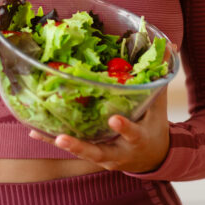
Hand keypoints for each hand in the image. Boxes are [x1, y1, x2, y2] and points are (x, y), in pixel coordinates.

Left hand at [28, 89, 169, 173]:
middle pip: (99, 151)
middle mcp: (118, 152)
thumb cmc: (154, 127)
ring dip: (63, 143)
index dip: (124, 127)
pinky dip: (52, 140)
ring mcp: (103, 156)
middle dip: (82, 146)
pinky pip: (71, 147)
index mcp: (139, 139)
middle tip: (63, 138)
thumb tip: (170, 46)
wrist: (152, 158)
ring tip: (44, 134)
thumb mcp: (159, 107)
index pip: (133, 133)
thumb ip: (160, 78)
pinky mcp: (91, 155)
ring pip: (81, 152)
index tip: (114, 118)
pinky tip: (34, 131)